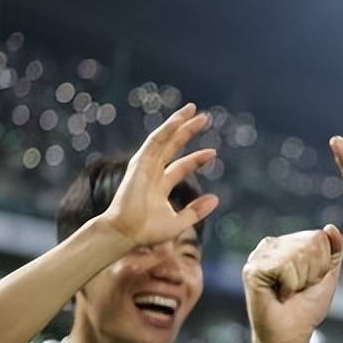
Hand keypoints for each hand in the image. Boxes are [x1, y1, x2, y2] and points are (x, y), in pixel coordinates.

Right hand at [99, 103, 220, 246]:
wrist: (126, 233)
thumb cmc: (147, 231)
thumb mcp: (179, 221)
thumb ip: (197, 211)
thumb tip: (216, 198)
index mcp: (160, 185)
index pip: (181, 166)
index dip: (197, 158)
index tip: (213, 153)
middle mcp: (152, 172)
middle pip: (173, 146)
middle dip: (187, 131)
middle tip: (204, 118)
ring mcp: (145, 166)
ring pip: (163, 138)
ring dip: (177, 123)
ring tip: (193, 110)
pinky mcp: (139, 163)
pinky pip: (155, 141)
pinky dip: (167, 129)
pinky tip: (178, 119)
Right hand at [243, 225, 342, 342]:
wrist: (290, 336)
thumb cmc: (306, 308)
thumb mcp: (328, 276)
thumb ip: (334, 250)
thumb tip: (331, 227)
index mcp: (288, 243)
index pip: (319, 237)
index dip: (322, 265)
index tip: (309, 282)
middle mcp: (271, 245)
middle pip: (310, 243)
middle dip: (312, 272)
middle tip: (298, 289)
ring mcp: (259, 255)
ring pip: (298, 254)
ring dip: (300, 280)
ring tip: (287, 292)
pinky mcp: (252, 269)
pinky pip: (285, 266)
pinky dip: (289, 285)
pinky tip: (278, 294)